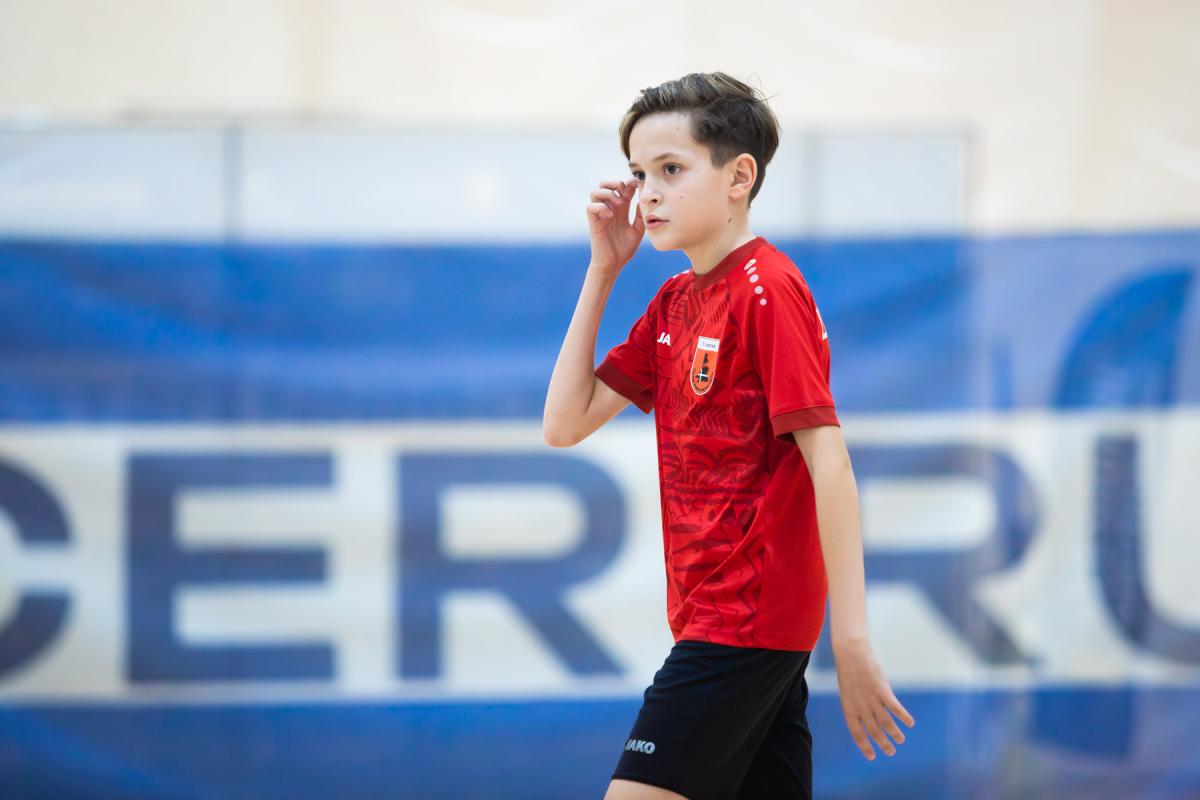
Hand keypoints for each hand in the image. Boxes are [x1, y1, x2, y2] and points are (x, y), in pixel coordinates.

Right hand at [586, 178, 644, 274]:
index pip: (621, 187)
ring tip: (618, 206)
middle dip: (616, 183)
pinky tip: (610, 215)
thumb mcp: (637, 230)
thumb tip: (643, 201)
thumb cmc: (624, 249)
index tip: (637, 187)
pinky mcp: (594, 223)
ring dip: (608, 194)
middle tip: (626, 194)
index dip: (628, 182)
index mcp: (621, 209)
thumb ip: (640, 216)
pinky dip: (600, 207)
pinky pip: (590, 207)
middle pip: (605, 184)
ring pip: (595, 192)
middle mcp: (609, 209)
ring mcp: (600, 215)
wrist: (613, 264)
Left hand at [832, 638, 914, 759]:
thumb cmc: (849, 671)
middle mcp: (860, 707)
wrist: (851, 652)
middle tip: (891, 752)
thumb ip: (857, 705)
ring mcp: (871, 699)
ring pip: (886, 723)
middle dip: (883, 744)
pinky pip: (895, 708)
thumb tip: (870, 718)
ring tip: (901, 741)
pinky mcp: (882, 690)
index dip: (864, 746)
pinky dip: (903, 717)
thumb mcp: (849, 691)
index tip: (872, 757)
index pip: (857, 733)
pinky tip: (910, 723)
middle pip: (873, 731)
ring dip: (895, 734)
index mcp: (849, 708)